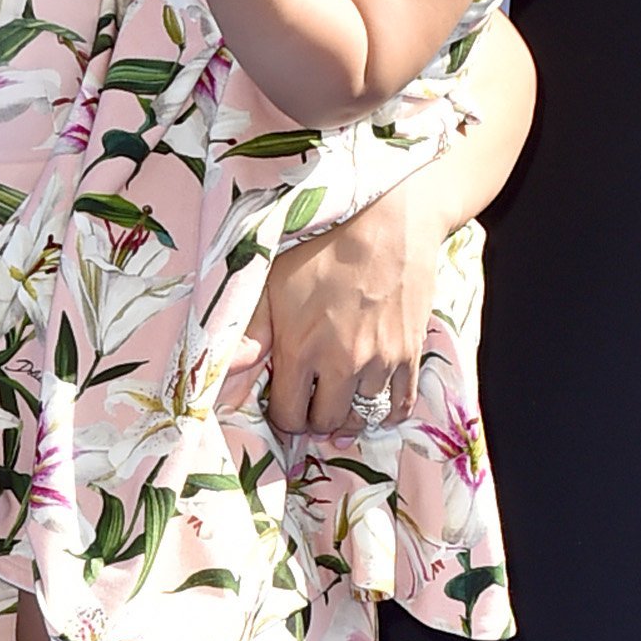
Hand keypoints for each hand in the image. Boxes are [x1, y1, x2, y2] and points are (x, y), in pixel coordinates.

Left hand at [243, 189, 446, 437]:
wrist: (388, 219)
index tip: (283, 401)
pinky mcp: (411, 352)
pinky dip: (386, 412)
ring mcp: (381, 361)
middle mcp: (342, 363)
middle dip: (313, 417)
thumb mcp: (273, 281)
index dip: (282, 415)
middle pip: (326, 421)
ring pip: (362, 417)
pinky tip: (374, 403)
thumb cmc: (322, 244)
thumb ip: (250, 331)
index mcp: (301, 349)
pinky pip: (401, 404)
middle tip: (311, 400)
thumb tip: (229, 371)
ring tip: (340, 398)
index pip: (289, 416)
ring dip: (348, 413)